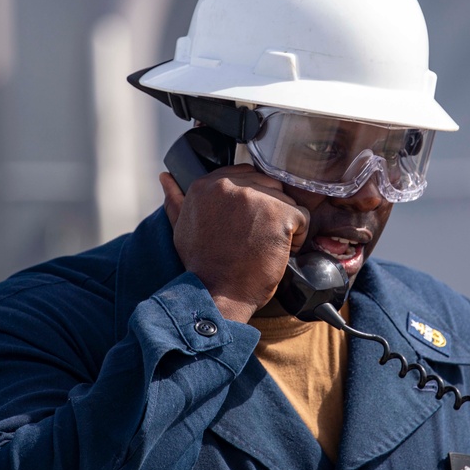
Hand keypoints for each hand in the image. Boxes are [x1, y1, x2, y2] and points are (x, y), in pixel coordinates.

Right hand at [159, 165, 308, 322]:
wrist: (218, 294)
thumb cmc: (202, 266)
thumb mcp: (182, 228)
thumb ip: (177, 200)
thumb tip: (165, 178)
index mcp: (206, 184)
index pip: (246, 175)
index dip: (253, 201)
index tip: (246, 224)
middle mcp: (230, 185)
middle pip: (269, 186)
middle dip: (268, 212)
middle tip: (254, 239)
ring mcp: (255, 198)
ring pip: (287, 200)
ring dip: (283, 225)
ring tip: (264, 246)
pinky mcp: (279, 213)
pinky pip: (303, 217)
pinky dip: (297, 237)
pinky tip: (278, 252)